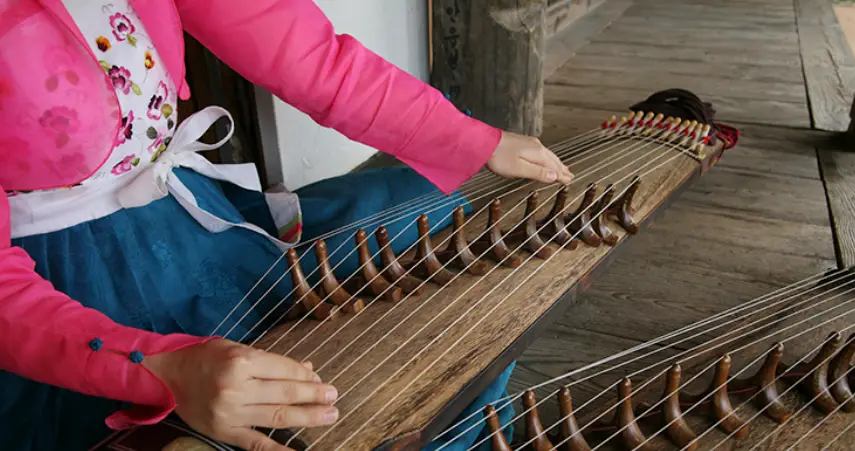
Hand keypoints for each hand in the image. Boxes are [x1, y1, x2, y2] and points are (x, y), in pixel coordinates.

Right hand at [145, 338, 337, 450]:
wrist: (168, 375)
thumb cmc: (206, 357)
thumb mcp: (239, 348)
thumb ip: (272, 361)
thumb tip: (307, 370)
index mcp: (242, 361)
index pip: (285, 370)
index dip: (306, 377)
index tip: (321, 381)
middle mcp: (237, 387)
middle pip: (286, 393)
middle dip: (314, 396)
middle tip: (334, 397)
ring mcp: (231, 412)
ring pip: (277, 416)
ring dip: (308, 417)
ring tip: (329, 416)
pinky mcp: (224, 431)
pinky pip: (256, 442)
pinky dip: (279, 449)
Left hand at [487, 131, 572, 184]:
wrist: (484, 141)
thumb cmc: (499, 157)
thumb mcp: (519, 169)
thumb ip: (537, 173)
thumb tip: (555, 176)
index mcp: (538, 154)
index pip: (554, 167)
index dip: (561, 175)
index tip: (570, 180)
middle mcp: (537, 147)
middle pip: (553, 160)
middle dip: (561, 168)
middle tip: (570, 176)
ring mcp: (530, 143)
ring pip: (547, 155)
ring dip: (556, 163)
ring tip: (562, 168)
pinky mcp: (523, 142)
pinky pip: (541, 152)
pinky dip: (547, 158)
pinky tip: (544, 158)